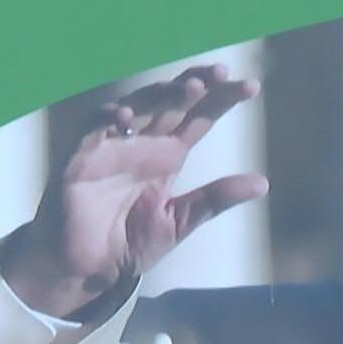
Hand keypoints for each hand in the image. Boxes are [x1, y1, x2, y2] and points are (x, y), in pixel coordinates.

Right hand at [0, 64, 267, 319]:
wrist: (86, 271)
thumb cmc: (128, 243)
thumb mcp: (180, 221)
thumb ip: (215, 200)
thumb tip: (263, 183)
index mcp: (168, 155)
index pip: (199, 117)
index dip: (222, 99)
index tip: (251, 86)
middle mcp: (142, 144)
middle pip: (171, 102)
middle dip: (195, 84)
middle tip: (222, 72)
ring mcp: (110, 147)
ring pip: (136, 107)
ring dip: (159, 94)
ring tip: (190, 87)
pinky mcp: (79, 160)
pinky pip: (90, 130)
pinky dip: (105, 119)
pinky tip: (125, 116)